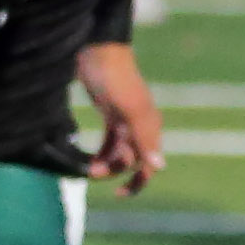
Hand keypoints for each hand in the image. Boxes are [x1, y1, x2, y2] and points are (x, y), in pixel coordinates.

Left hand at [77, 41, 165, 195]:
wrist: (98, 50)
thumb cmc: (115, 79)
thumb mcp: (129, 111)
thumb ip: (144, 138)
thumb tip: (159, 168)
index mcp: (149, 127)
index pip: (148, 164)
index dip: (137, 182)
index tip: (118, 194)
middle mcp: (140, 126)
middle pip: (130, 160)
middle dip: (112, 170)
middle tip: (89, 172)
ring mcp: (125, 120)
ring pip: (118, 151)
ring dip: (104, 162)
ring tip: (84, 167)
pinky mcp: (110, 113)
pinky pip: (108, 140)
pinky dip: (100, 150)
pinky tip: (86, 154)